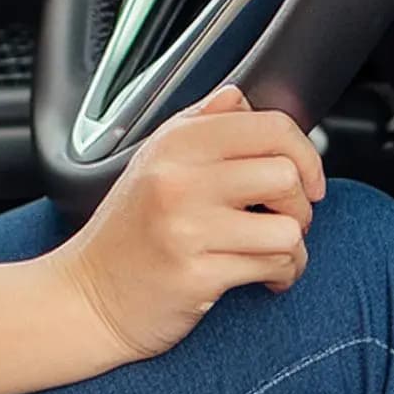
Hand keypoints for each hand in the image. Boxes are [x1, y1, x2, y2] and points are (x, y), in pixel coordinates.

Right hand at [39, 85, 325, 363]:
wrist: (88, 295)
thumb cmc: (128, 229)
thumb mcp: (153, 158)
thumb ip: (200, 122)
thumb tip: (240, 98)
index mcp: (177, 142)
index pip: (270, 126)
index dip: (304, 152)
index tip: (305, 177)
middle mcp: (181, 177)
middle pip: (287, 174)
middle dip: (301, 203)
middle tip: (284, 218)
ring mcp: (189, 227)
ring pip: (289, 227)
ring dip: (294, 247)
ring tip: (272, 252)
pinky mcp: (198, 275)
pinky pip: (273, 267)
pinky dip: (282, 275)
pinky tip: (264, 277)